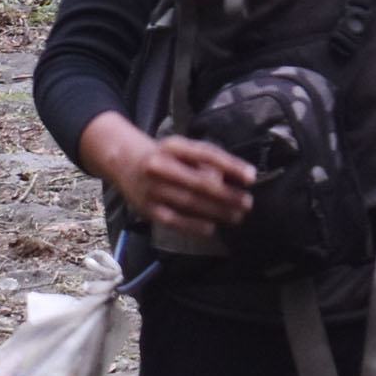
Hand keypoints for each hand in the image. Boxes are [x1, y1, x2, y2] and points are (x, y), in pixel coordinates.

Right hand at [80, 115, 255, 233]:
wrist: (124, 162)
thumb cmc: (164, 156)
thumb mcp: (181, 149)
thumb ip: (204, 161)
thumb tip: (230, 180)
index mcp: (173, 146)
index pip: (206, 155)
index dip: (230, 165)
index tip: (251, 176)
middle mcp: (160, 166)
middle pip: (199, 182)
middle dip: (226, 195)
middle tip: (247, 203)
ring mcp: (152, 189)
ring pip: (189, 202)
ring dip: (216, 212)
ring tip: (237, 216)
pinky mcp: (148, 208)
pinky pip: (174, 220)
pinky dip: (193, 225)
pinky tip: (211, 228)